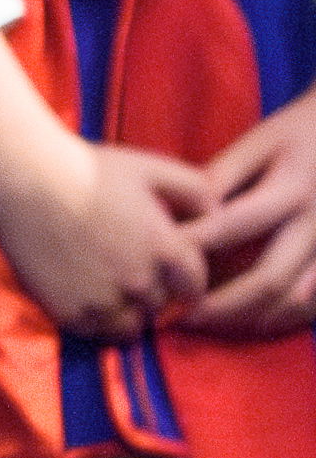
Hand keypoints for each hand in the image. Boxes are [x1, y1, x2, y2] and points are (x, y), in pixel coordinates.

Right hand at [0, 137, 213, 341]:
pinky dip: (93, 321)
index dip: (182, 281)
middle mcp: (140, 283)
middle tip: (129, 273)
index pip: (194, 288)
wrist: (22, 172)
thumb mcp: (151, 167)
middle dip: (151, 293)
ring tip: (108, 292)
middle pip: (160, 307)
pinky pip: (93, 333)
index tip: (166, 273)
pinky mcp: (67, 310)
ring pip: (130, 329)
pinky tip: (83, 296)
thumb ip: (196, 190)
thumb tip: (219, 214)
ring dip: (124, 314)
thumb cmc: (87, 165)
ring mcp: (102, 300)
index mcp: (167, 252)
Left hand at [183, 94, 315, 334]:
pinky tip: (254, 324)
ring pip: (295, 301)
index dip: (192, 246)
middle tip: (180, 314)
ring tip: (208, 324)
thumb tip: (179, 208)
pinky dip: (285, 319)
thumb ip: (223, 175)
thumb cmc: (304, 133)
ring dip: (250, 319)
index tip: (156, 261)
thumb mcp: (262, 141)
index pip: (233, 224)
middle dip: (221, 304)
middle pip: (268, 278)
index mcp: (291, 188)